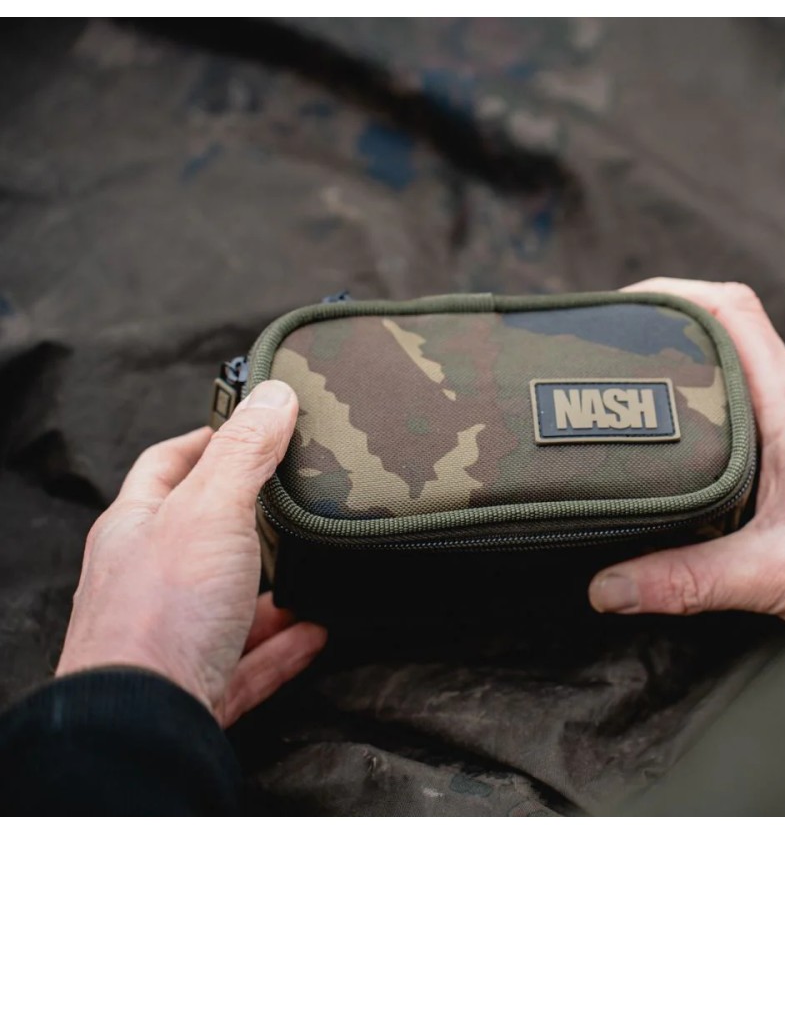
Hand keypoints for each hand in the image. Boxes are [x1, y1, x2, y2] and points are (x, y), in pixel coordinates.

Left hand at [57, 380, 326, 725]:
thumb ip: (245, 452)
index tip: (251, 426)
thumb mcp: (212, 508)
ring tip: (312, 564)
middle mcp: (147, 578)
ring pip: (227, 600)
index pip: (167, 464)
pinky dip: (284, 642)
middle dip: (246, 515)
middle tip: (293, 494)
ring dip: (270, 585)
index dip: (207, 438)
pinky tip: (316, 629)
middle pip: (200, 533)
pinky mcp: (200, 683)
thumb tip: (274, 393)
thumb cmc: (160, 611)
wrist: (146, 721)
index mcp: (136, 526)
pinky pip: (249, 659)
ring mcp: (173, 633)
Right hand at [588, 280, 784, 632]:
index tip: (618, 306)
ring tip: (621, 396)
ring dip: (682, 370)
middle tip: (600, 356)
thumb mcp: (777, 572)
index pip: (730, 311)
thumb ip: (689, 580)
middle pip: (721, 330)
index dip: (671, 293)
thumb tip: (607, 588)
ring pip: (732, 370)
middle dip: (660, 330)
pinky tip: (674, 446)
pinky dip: (705, 409)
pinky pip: (746, 407)